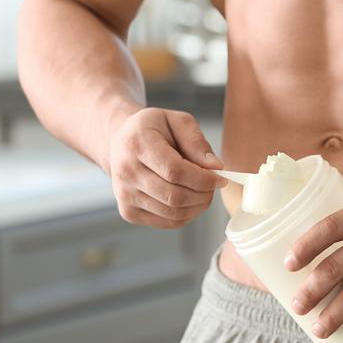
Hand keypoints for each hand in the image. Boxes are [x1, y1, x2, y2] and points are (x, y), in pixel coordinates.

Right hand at [107, 107, 223, 228]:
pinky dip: (186, 215)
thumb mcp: (177, 121)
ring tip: (203, 192)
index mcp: (137, 144)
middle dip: (203, 194)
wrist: (121, 142)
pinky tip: (190, 201)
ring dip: (197, 206)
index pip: (175, 171)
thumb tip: (215, 167)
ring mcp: (124, 195)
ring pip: (173, 213)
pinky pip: (167, 222)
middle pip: (174, 196)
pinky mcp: (128, 212)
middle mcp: (126, 172)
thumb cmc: (152, 129)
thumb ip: (196, 141)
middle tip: (214, 186)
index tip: (220, 179)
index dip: (203, 179)